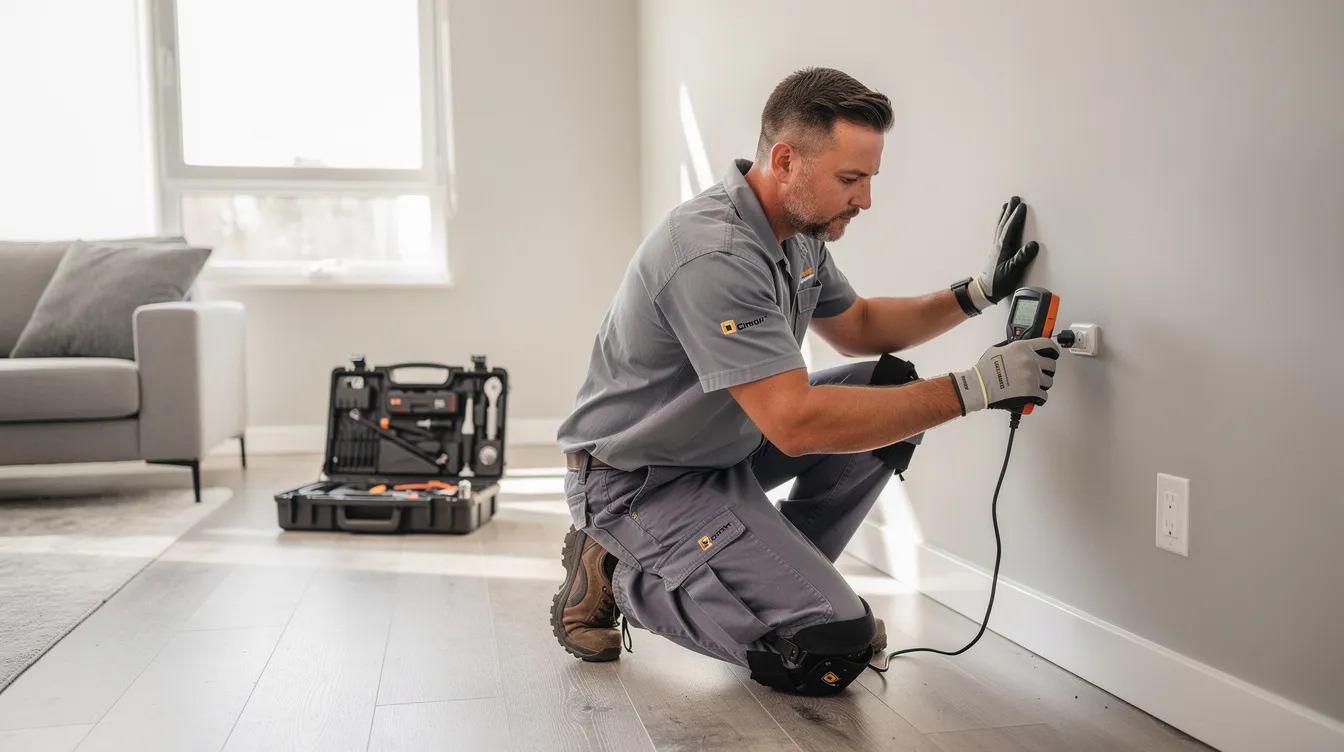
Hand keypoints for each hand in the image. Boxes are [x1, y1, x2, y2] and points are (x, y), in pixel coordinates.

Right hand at [949, 337, 1059, 414]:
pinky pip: (1044, 396)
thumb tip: (1020, 350)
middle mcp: (1030, 360)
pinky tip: (1033, 397)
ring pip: (1049, 381)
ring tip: (1033, 386)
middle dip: (1047, 370)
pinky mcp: (1032, 391)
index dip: (1053, 350)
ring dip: (1043, 384)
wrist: (979, 387)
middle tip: (1041, 373)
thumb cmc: (984, 371)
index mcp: (1023, 348)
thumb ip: (1013, 348)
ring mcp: (1032, 376)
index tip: (1053, 353)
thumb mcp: (998, 350)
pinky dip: (1039, 398)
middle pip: (1052, 364)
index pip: (1048, 345)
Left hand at [966, 196, 1039, 311]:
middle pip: (1004, 223)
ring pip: (1000, 226)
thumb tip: (1033, 245)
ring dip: (1004, 215)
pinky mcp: (996, 251)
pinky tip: (1003, 224)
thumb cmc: (999, 282)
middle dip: (1009, 210)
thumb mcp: (1013, 271)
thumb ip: (1022, 257)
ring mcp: (996, 247)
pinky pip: (999, 232)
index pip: (1011, 228)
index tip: (1022, 206)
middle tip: (1014, 198)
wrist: (985, 290)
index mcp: (1003, 247)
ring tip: (1007, 205)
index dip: (1017, 216)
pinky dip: (1002, 224)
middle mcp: (998, 245)